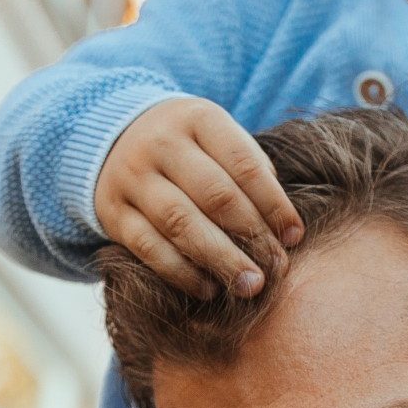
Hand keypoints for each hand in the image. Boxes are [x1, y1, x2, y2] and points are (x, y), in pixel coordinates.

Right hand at [95, 97, 306, 297]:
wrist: (116, 137)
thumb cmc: (190, 146)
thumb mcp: (219, 137)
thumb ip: (251, 170)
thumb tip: (284, 228)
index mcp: (198, 118)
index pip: (244, 164)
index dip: (274, 204)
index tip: (294, 237)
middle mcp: (160, 143)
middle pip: (215, 195)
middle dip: (253, 236)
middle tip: (277, 268)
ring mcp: (132, 177)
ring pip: (180, 223)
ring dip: (221, 260)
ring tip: (250, 285)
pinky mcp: (113, 211)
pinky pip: (149, 247)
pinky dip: (182, 273)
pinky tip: (210, 288)